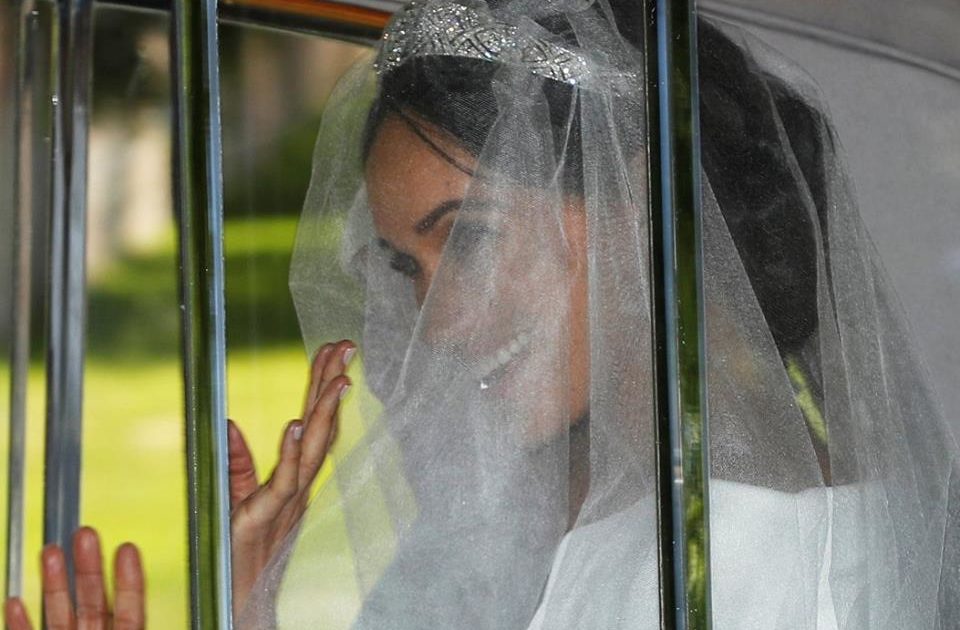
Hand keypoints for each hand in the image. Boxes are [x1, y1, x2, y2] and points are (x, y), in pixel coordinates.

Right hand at [3, 528, 144, 629]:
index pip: (130, 610)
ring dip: (54, 584)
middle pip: (93, 602)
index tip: (127, 548)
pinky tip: (15, 600)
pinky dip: (20, 623)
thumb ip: (127, 626)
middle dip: (89, 567)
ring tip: (51, 550)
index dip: (129, 580)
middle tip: (86, 533)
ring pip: (60, 615)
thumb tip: (131, 616)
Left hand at [229, 340, 353, 615]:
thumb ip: (237, 461)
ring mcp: (287, 499)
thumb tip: (230, 422)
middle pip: (322, 426)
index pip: (315, 421)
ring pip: (314, 450)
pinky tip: (297, 424)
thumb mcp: (236, 496)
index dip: (323, 385)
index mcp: (295, 476)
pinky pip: (284, 481)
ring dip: (326, 412)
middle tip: (346, 345)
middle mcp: (299, 484)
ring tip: (337, 378)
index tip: (335, 348)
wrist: (241, 595)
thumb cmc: (240, 547)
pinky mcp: (266, 514)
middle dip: (332, 385)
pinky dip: (292, 452)